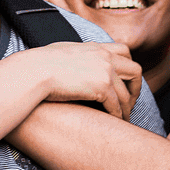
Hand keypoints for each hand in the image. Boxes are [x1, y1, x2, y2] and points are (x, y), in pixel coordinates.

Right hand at [17, 42, 142, 119]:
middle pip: (135, 70)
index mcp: (96, 47)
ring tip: (124, 118)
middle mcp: (105, 56)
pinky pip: (117, 106)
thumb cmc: (39, 64)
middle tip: (130, 101)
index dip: (128, 66)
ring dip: (127, 108)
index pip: (124, 51)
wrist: (33, 71)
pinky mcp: (102, 87)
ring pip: (127, 94)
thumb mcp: (62, 51)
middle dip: (136, 88)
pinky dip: (118, 116)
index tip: (125, 80)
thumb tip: (72, 61)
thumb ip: (76, 55)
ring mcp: (106, 71)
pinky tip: (115, 123)